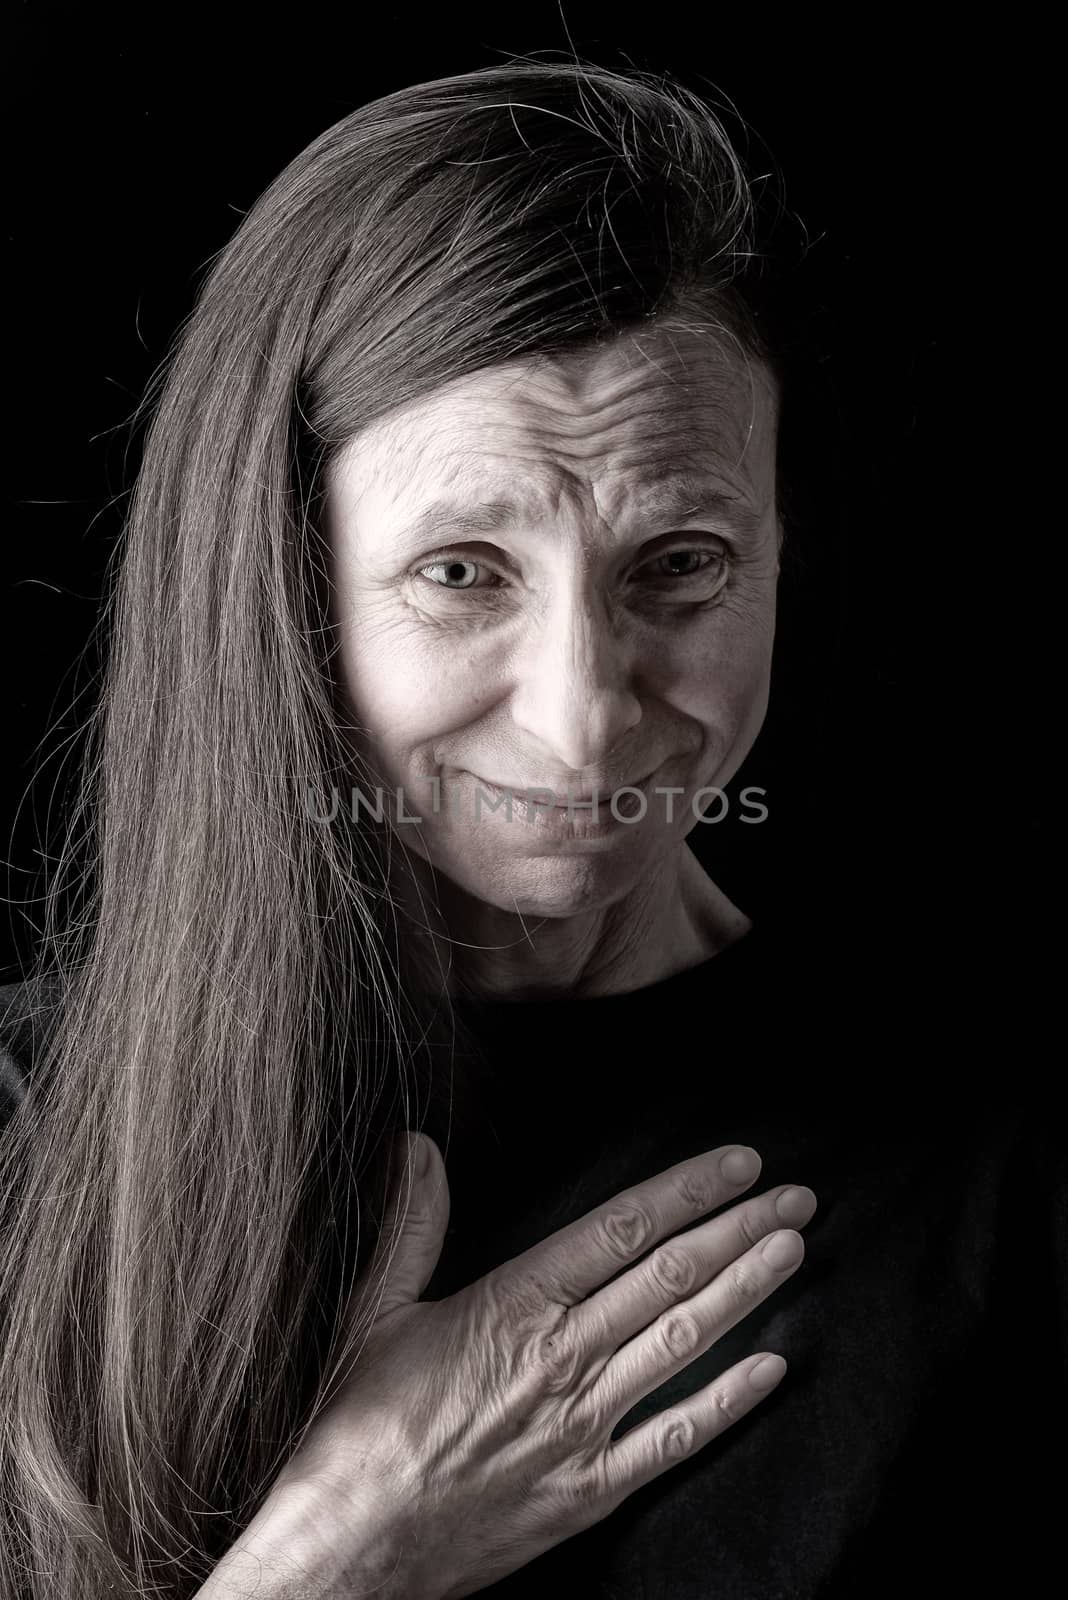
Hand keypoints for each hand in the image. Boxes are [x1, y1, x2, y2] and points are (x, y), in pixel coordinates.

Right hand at [205, 1136, 815, 1598]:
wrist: (349, 1548)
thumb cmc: (355, 1429)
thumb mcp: (374, 1311)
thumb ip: (412, 1223)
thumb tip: (418, 1145)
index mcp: (511, 1304)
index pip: (622, 1228)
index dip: (687, 1190)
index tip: (738, 1162)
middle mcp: (560, 1358)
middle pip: (670, 1276)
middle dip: (739, 1228)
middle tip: (796, 1196)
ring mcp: (582, 1426)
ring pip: (683, 1342)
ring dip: (747, 1291)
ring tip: (793, 1250)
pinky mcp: (591, 1490)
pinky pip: (674, 1437)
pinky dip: (728, 1400)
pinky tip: (772, 1367)